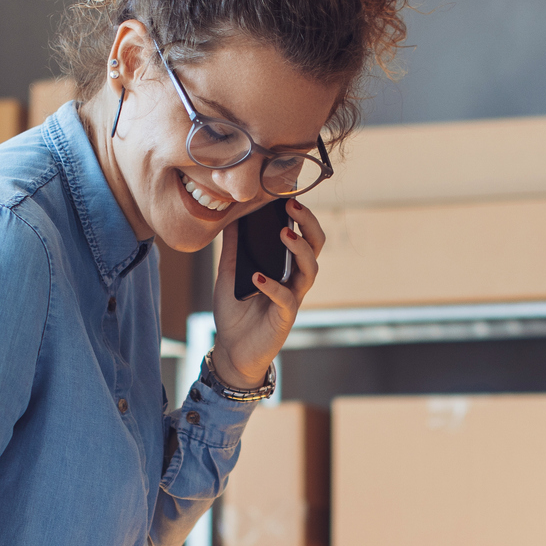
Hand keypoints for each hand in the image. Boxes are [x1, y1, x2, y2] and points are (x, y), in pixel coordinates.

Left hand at [211, 199, 325, 388]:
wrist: (232, 350)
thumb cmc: (235, 312)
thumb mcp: (229, 273)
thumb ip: (233, 247)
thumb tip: (231, 216)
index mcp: (285, 266)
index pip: (303, 235)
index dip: (301, 216)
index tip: (287, 195)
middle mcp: (294, 280)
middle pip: (316, 247)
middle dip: (308, 225)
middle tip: (293, 206)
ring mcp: (293, 298)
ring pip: (309, 270)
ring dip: (299, 250)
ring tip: (284, 234)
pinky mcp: (285, 317)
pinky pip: (286, 298)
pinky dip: (272, 286)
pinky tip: (257, 277)